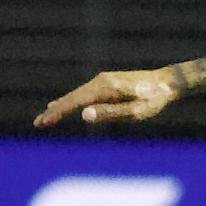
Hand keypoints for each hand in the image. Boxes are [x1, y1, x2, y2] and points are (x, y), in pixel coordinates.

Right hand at [33, 68, 182, 127]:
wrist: (168, 82)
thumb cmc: (154, 99)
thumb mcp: (135, 111)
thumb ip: (110, 113)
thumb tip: (84, 115)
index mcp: (105, 88)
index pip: (75, 102)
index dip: (58, 112)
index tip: (44, 122)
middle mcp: (100, 81)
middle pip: (72, 98)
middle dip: (54, 111)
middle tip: (37, 124)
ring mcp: (103, 81)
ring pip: (77, 95)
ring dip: (60, 107)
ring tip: (46, 117)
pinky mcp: (107, 84)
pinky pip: (84, 94)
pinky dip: (71, 101)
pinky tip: (63, 104)